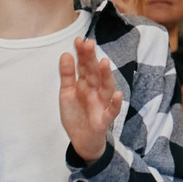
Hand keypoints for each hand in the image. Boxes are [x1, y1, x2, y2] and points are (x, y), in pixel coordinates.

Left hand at [56, 35, 123, 162]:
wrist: (82, 140)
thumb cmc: (77, 114)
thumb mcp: (67, 93)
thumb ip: (67, 75)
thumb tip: (66, 53)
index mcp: (86, 83)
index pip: (85, 65)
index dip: (82, 53)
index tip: (79, 40)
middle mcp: (95, 91)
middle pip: (95, 73)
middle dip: (92, 59)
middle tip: (89, 44)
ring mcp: (101, 104)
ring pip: (106, 88)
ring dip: (106, 76)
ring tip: (104, 63)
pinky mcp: (104, 119)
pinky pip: (112, 111)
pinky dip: (116, 103)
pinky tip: (116, 95)